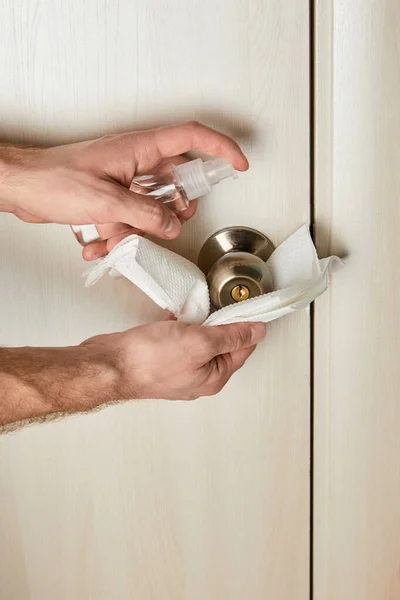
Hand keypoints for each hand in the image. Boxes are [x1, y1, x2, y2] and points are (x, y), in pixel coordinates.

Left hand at [0, 122, 248, 259]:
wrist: (22, 187)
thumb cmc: (54, 180)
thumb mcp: (108, 202)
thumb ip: (146, 215)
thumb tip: (171, 225)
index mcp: (140, 149)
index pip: (191, 138)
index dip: (220, 148)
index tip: (238, 164)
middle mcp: (135, 161)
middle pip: (177, 180)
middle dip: (176, 208)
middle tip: (169, 224)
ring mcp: (124, 178)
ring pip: (153, 205)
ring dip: (142, 229)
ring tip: (120, 239)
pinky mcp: (112, 196)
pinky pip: (130, 216)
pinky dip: (121, 234)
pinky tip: (101, 245)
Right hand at [83, 320, 265, 400]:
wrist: (110, 364)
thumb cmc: (149, 359)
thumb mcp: (200, 343)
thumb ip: (231, 336)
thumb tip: (258, 331)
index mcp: (214, 377)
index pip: (243, 348)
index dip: (248, 325)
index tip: (250, 304)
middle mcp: (198, 376)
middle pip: (222, 343)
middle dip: (223, 321)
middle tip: (221, 302)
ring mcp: (178, 368)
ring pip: (200, 339)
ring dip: (200, 321)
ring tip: (196, 309)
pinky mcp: (160, 358)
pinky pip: (179, 338)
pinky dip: (180, 325)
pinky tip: (176, 315)